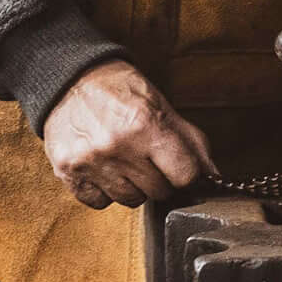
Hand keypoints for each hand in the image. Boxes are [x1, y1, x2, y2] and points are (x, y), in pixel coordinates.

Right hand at [40, 61, 217, 209]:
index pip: (185, 176)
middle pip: (159, 192)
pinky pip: (100, 202)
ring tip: (121, 158)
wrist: (69, 79)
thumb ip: (190, 141)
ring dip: (131, 185)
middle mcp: (117, 146)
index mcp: (145, 124)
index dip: (185, 172)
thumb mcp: (160, 104)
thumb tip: (213, 175)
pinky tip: (101, 165)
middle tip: (145, 155)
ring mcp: (90, 162)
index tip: (178, 166)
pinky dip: (104, 189)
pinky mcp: (67, 172)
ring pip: (130, 200)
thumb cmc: (119, 89)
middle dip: (158, 177)